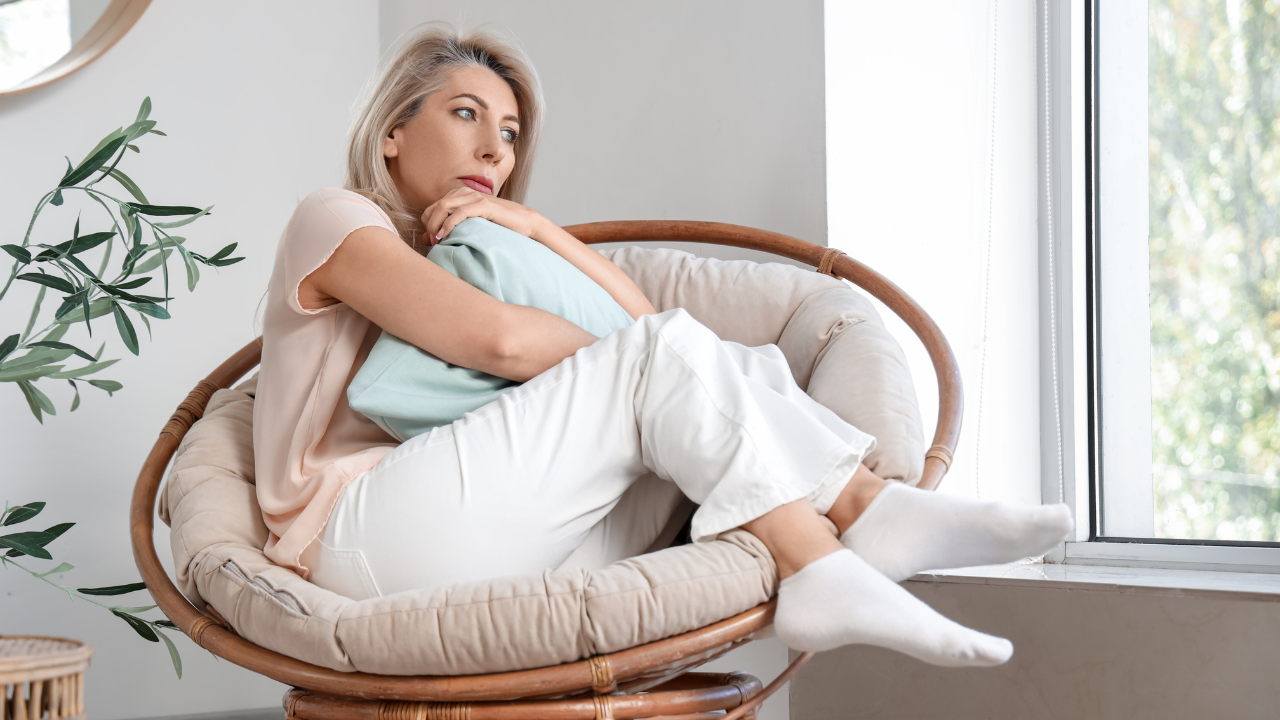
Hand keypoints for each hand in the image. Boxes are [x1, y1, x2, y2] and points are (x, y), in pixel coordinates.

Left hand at [420, 187, 547, 246]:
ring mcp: (474, 197)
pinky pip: (459, 212)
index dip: (427, 224)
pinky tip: (445, 235)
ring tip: (437, 240)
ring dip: (435, 224)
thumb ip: (450, 229)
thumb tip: (426, 240)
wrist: (525, 223)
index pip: (432, 207)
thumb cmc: (499, 227)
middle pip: (434, 206)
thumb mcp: (470, 227)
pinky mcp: (483, 205)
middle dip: (429, 225)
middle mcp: (465, 193)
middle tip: (432, 242)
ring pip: (443, 206)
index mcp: (460, 196)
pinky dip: (448, 224)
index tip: (431, 241)